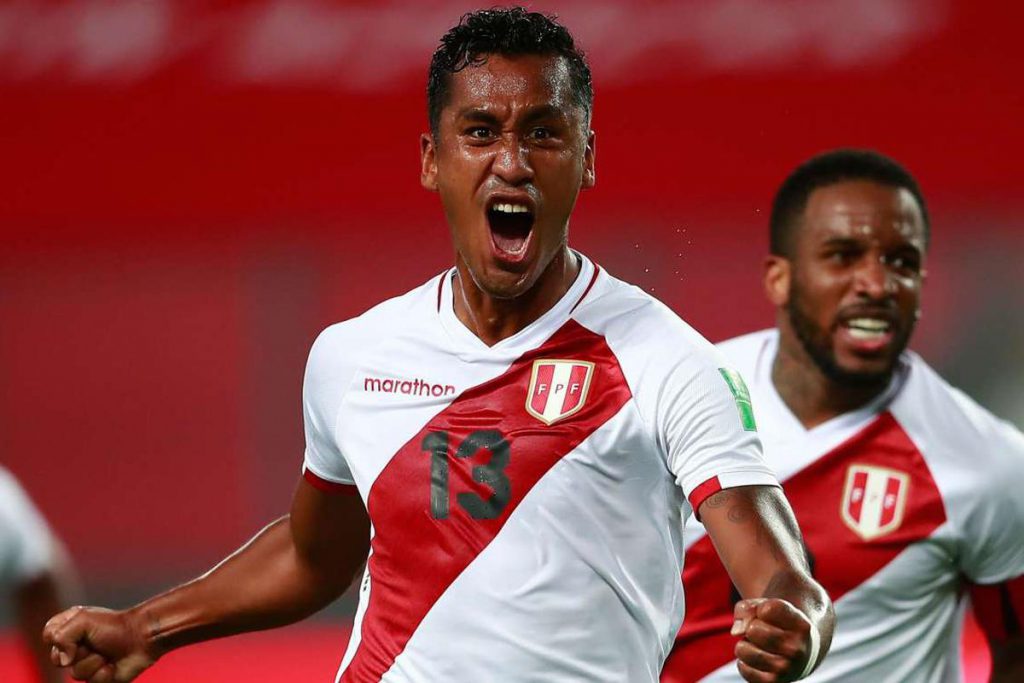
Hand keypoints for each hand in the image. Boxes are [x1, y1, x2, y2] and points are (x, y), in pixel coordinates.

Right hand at [42, 606, 156, 682]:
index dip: (60, 636)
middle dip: (79, 651)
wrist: (142, 638)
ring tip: (107, 654)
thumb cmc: (114, 626)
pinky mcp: (97, 678)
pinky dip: (104, 673)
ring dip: (94, 662)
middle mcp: (75, 647)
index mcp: (69, 629)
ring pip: (75, 673)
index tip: (79, 628)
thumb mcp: (83, 620)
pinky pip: (91, 682)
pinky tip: (113, 665)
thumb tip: (63, 660)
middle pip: (57, 659)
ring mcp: (85, 664)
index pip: (48, 636)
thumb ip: (61, 635)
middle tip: (95, 642)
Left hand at [731, 598, 814, 681]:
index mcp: (802, 626)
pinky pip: (743, 668)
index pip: (767, 609)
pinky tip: (757, 659)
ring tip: (758, 645)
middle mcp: (797, 649)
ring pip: (743, 649)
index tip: (771, 614)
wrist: (801, 652)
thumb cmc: (779, 623)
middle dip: (751, 627)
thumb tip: (736, 631)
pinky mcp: (773, 682)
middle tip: (763, 632)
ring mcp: (786, 669)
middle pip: (753, 629)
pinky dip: (743, 662)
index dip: (761, 608)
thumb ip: (747, 608)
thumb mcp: (767, 606)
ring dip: (744, 645)